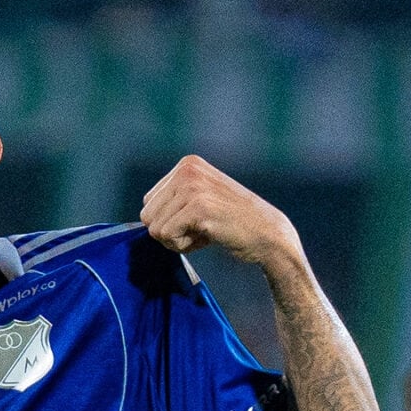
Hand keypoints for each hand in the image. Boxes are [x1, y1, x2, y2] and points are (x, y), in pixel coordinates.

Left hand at [140, 155, 300, 265]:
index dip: (169, 220)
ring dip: (177, 240)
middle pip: (147, 215)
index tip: (197, 220)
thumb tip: (143, 219)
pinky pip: (167, 236)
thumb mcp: (199, 200)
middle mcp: (187, 170)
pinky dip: (184, 245)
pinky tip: (208, 237)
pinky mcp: (198, 207)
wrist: (268, 234)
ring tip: (205, 232)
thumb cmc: (231, 223)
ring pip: (155, 228)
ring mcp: (193, 187)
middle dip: (169, 231)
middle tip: (199, 229)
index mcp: (187, 164)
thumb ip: (173, 203)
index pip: (148, 202)